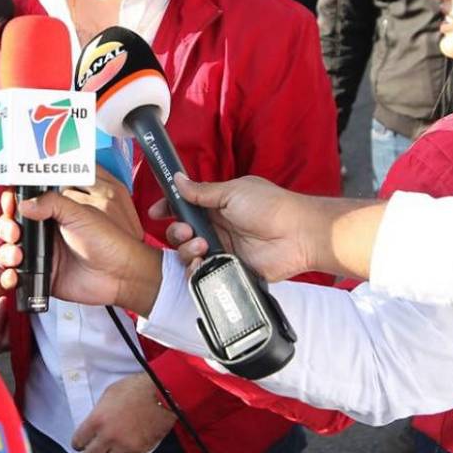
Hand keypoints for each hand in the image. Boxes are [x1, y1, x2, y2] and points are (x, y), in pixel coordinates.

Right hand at [0, 180, 160, 315]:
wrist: (120, 273)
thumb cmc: (108, 240)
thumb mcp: (80, 213)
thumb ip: (52, 203)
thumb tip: (24, 203)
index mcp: (53, 213)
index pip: (24, 204)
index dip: (12, 203)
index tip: (9, 204)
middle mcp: (45, 233)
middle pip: (11, 227)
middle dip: (6, 227)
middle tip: (15, 231)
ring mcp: (42, 256)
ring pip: (10, 250)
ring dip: (6, 251)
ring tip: (17, 254)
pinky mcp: (41, 277)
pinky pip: (17, 275)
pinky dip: (9, 275)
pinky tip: (13, 274)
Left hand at [71, 373, 175, 452]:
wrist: (162, 393)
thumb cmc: (135, 388)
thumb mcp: (110, 393)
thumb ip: (100, 410)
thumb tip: (95, 422)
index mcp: (97, 420)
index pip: (79, 440)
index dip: (78, 443)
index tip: (80, 443)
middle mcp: (108, 436)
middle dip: (90, 452)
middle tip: (93, 448)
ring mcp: (124, 445)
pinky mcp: (139, 450)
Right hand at [154, 173, 382, 282]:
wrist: (296, 234)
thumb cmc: (269, 206)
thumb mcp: (232, 192)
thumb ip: (202, 191)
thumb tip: (177, 179)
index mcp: (216, 206)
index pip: (185, 207)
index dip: (168, 209)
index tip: (155, 212)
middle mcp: (217, 228)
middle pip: (182, 233)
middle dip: (176, 232)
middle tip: (187, 231)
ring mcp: (222, 249)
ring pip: (189, 254)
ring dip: (186, 250)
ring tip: (201, 246)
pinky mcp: (229, 268)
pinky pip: (204, 273)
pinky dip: (196, 270)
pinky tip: (201, 263)